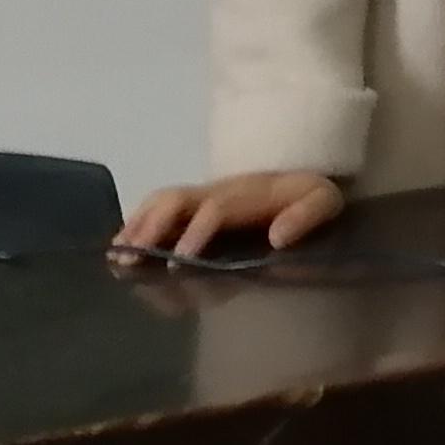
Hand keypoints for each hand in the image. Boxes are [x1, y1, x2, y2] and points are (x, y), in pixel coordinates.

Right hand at [113, 170, 343, 263]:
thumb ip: (308, 215)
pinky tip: (120, 251)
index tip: (179, 264)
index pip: (215, 210)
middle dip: (152, 228)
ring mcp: (203, 196)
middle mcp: (219, 191)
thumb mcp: (325, 202)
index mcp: (249, 194)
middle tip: (133, 261)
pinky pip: (159, 207)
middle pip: (177, 200)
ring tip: (118, 258)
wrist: (305, 180)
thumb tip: (278, 238)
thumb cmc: (312, 197)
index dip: (196, 234)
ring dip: (137, 226)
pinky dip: (135, 225)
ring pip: (162, 201)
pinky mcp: (195, 205)